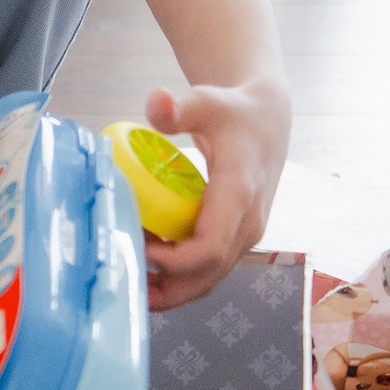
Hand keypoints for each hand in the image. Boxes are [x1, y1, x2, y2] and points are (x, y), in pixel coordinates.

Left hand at [139, 80, 284, 309]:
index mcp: (240, 195)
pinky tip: (145, 261)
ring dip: (169, 288)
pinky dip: (177, 275)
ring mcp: (243, 236)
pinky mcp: (235, 239)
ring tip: (129, 275)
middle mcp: (247, 224)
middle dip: (166, 288)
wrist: (266, 122)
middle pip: (207, 275)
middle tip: (122, 279)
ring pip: (207, 279)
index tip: (140, 252)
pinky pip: (206, 269)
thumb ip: (179, 106)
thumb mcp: (207, 101)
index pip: (210, 247)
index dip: (174, 261)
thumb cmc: (233, 112)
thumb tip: (155, 102)